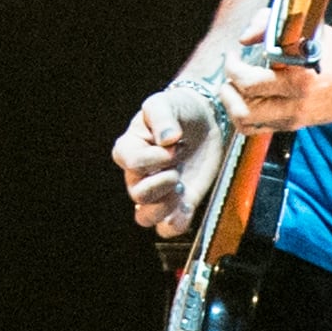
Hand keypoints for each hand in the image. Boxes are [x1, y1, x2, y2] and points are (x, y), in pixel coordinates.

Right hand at [113, 85, 227, 237]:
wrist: (202, 120)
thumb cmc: (177, 109)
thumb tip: (167, 139)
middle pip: (138, 194)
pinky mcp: (176, 204)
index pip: (132, 162)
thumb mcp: (165, 103)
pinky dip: (177, 223)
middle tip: (178, 167)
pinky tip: (188, 206)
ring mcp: (156, 192)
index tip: (174, 145)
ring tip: (181, 188)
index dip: (155, 157)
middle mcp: (138, 175)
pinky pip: (167, 227)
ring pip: (145, 217)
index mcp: (129, 149)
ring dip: (165, 207)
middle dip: (162, 182)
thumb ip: (162, 117)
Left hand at [223, 21, 331, 133]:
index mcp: (299, 78)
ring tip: (234, 88)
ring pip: (246, 125)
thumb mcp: (310, 28)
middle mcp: (296, 103)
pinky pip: (258, 129)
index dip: (232, 68)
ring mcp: (295, 118)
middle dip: (228, 90)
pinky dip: (245, 115)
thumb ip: (272, 23)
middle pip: (243, 109)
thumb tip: (244, 38)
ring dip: (232, 106)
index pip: (250, 82)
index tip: (234, 55)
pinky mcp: (296, 126)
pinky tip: (247, 98)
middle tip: (230, 73)